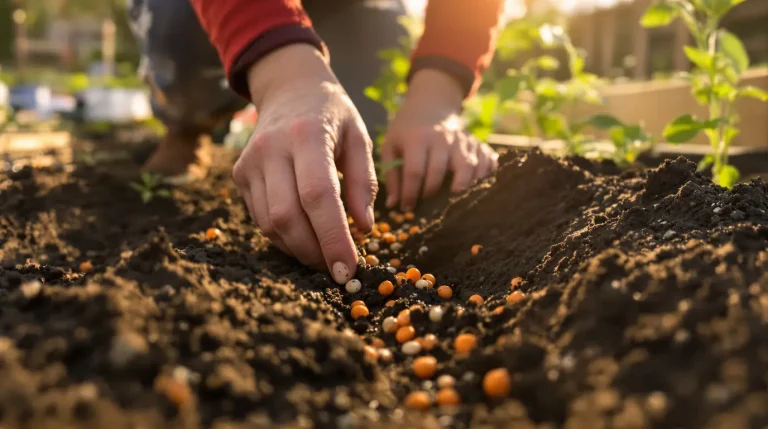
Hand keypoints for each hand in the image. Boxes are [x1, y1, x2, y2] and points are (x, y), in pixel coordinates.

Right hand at [233, 44, 377, 283]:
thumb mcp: (359, 137)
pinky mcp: (240, 174)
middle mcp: (271, 148)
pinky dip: (284, 237)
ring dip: (299, 249)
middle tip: (338, 267)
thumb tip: (364, 228)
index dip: (332, 237)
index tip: (348, 268)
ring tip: (324, 253)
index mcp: (307, 135)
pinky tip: (305, 237)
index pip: (318, 196)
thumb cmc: (332, 115)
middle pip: (287, 216)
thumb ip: (365, 182)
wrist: (289, 88)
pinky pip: (260, 219)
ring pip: (270, 224)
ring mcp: (250, 162)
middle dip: (314, 251)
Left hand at [382, 69, 498, 210]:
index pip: (415, 171)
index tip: (408, 208)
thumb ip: (391, 175)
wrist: (431, 105)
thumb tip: (393, 205)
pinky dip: (486, 177)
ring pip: (469, 168)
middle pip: (442, 172)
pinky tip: (476, 189)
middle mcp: (443, 138)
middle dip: (433, 194)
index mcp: (418, 138)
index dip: (411, 194)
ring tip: (453, 202)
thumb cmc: (407, 131)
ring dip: (462, 189)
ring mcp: (464, 140)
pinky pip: (488, 163)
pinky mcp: (478, 144)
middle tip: (427, 206)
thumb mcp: (391, 147)